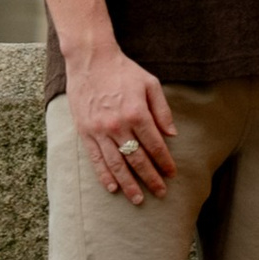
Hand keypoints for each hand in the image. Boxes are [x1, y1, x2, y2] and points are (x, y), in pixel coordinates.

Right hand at [66, 43, 174, 199]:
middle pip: (137, 159)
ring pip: (117, 164)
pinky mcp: (85, 132)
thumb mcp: (150, 84)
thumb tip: (172, 134)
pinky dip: (104, 175)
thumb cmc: (123, 71)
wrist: (91, 60)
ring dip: (129, 184)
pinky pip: (96, 159)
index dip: (165, 161)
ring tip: (138, 199)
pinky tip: (113, 188)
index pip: (155, 145)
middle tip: (160, 192)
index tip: (172, 173)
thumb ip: (162, 110)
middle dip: (150, 178)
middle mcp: (119, 125)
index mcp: (137, 113)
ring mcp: (100, 131)